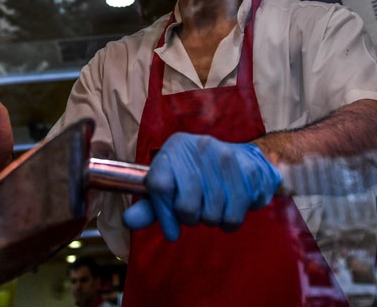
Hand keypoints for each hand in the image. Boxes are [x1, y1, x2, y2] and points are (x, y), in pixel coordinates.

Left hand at [122, 133, 281, 240]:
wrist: (242, 160)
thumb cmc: (198, 177)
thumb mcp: (171, 185)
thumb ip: (150, 206)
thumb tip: (128, 220)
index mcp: (174, 148)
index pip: (159, 186)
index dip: (164, 213)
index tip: (171, 230)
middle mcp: (199, 147)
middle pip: (186, 206)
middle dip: (191, 219)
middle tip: (196, 211)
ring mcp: (225, 156)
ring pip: (211, 214)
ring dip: (212, 220)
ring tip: (214, 206)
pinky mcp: (248, 171)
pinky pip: (233, 216)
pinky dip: (229, 222)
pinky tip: (229, 207)